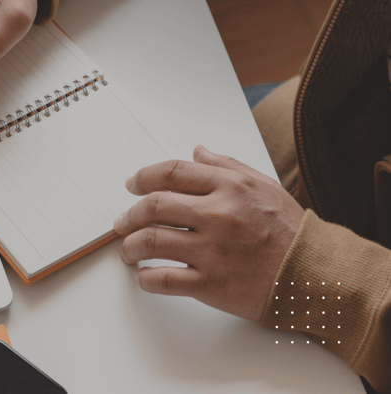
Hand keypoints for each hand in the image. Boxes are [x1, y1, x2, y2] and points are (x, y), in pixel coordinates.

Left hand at [114, 145, 304, 319]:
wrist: (315, 274)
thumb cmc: (289, 231)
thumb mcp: (262, 186)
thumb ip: (226, 166)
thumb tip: (197, 152)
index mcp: (229, 187)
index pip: (171, 173)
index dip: (143, 177)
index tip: (132, 184)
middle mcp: (217, 215)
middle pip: (153, 206)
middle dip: (129, 214)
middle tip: (121, 222)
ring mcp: (212, 250)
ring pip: (151, 242)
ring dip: (130, 246)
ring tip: (128, 250)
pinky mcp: (211, 283)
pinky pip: (163, 279)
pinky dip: (146, 278)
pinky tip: (143, 276)